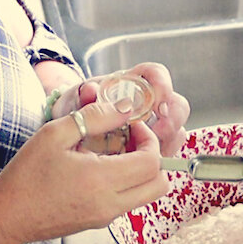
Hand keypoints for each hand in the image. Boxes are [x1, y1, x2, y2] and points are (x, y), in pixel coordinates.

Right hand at [0, 99, 167, 243]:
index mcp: (101, 181)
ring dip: (144, 171)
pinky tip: (105, 166)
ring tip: (118, 151)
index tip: (132, 126)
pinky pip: (130, 201)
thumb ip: (95, 117)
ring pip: (148, 195)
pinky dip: (130, 183)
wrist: (7, 215)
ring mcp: (106, 217)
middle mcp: (110, 204)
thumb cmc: (27, 174)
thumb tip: (126, 107)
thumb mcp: (55, 134)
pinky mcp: (100, 222)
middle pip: (160, 184)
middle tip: (133, 139)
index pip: (152, 162)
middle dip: (154, 156)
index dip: (150, 139)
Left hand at [50, 62, 189, 156]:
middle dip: (172, 119)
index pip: (155, 75)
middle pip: (177, 105)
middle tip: (157, 133)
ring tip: (151, 153)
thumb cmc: (72, 115)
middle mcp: (146, 104)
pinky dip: (159, 160)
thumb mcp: (71, 105)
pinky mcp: (149, 149)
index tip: (157, 103)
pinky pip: (165, 153)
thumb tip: (90, 90)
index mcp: (129, 84)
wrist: (66, 135)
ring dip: (168, 142)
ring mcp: (151, 127)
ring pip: (176, 131)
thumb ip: (81, 97)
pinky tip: (144, 168)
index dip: (162, 85)